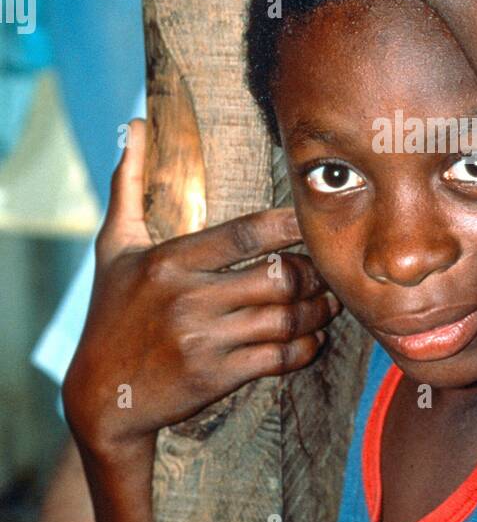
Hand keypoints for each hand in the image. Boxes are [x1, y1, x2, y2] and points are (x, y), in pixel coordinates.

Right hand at [63, 120, 340, 459]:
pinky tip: (312, 338)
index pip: (246, 234)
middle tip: (328, 269)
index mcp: (169, 262)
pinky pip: (280, 358)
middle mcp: (187, 299)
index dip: (289, 225)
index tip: (311, 219)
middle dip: (313, 274)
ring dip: (319, 311)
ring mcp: (202, 341)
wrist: (102, 396)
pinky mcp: (216, 378)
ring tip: (329, 303)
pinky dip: (306, 347)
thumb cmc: (111, 314)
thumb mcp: (114, 249)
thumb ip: (128, 186)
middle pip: (279, 277)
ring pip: (286, 319)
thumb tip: (134, 125)